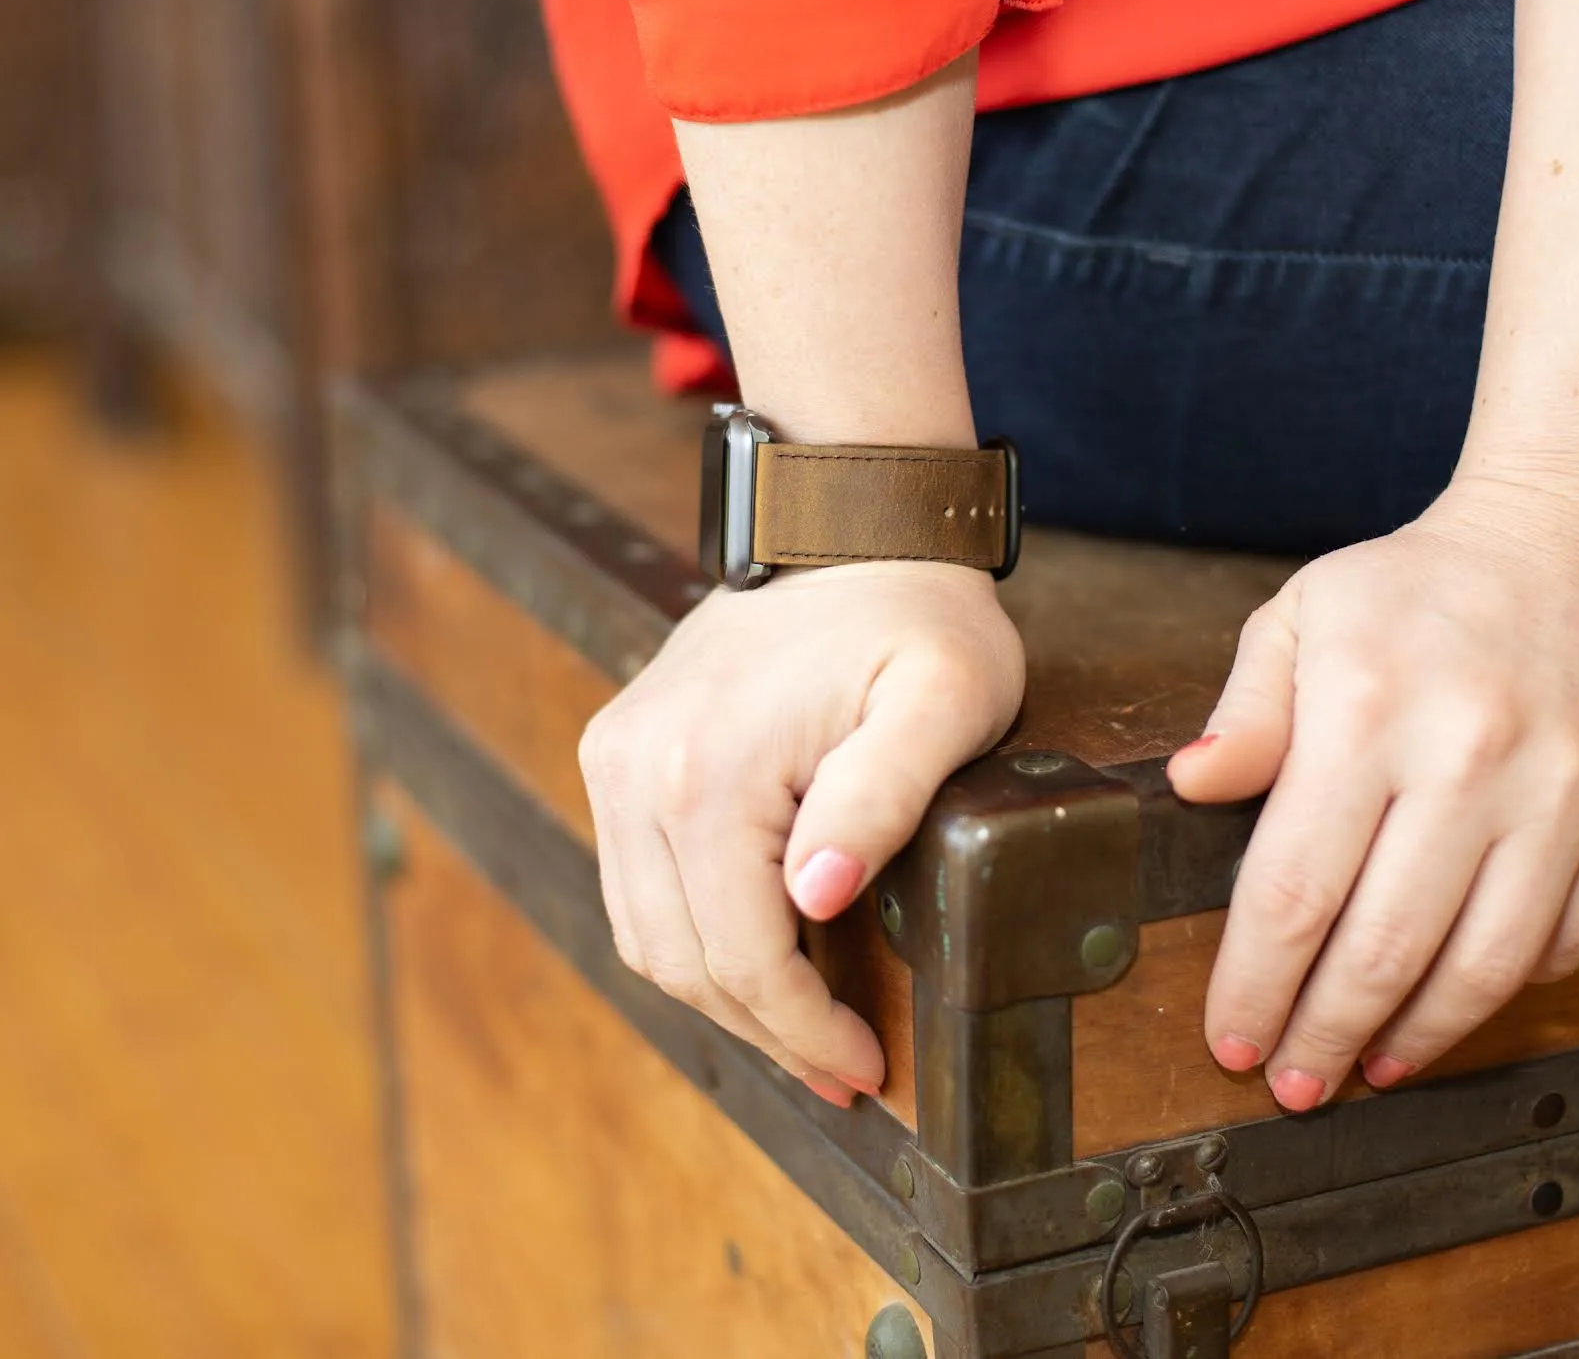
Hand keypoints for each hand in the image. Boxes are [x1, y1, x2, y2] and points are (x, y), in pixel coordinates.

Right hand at [580, 560, 1024, 1104]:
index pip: (743, 955)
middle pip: (683, 959)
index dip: (804, 1032)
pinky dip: (689, 934)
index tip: (865, 1070)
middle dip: (765, 1030)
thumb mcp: (944, 698)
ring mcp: (616, 756)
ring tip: (800, 1023)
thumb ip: (883, 796)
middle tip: (839, 1067)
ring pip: (645, 932)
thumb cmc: (914, 613)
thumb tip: (815, 896)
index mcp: (710, 767)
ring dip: (722, 992)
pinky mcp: (617, 750)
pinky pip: (635, 883)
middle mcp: (637, 766)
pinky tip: (754, 949)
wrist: (846, 527)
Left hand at [1169, 477, 1578, 1111]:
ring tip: (1368, 1064)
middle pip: (1382, 947)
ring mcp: (1570, 792)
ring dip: (1417, 1035)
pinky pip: (1572, 936)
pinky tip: (1458, 999)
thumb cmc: (1421, 586)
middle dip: (1323, 1033)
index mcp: (1369, 710)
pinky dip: (1510, 987)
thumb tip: (1189, 787)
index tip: (1229, 1034)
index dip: (1254, 981)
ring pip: (1485, 965)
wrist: (1575, 538)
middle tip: (1289, 1081)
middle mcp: (1473, 759)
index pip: (1292, 887)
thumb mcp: (1303, 615)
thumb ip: (1246, 711)